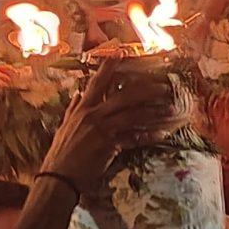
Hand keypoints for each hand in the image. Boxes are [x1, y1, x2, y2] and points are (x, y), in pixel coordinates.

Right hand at [39, 60, 184, 193]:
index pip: (97, 82)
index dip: (109, 67)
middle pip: (124, 96)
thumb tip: (78, 93)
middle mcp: (93, 115)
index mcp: (82, 109)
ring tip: (169, 108)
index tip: (121, 52)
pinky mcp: (109, 145)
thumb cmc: (61, 153)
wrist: (60, 176)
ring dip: (153, 111)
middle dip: (146, 89)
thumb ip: (73, 109)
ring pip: (133, 115)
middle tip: (163, 86)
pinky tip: (161, 134)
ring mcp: (102, 129)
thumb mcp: (65, 126)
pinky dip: (148, 136)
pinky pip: (134, 137)